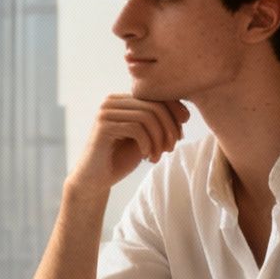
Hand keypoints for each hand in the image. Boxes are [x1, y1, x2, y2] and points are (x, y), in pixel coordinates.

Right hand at [70, 95, 191, 193]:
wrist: (94, 180)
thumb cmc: (120, 159)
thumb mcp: (146, 138)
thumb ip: (159, 124)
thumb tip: (185, 113)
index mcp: (123, 100)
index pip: (156, 97)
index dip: (174, 114)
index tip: (180, 136)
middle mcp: (112, 101)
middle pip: (154, 106)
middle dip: (169, 128)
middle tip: (171, 149)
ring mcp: (106, 112)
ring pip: (147, 116)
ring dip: (159, 139)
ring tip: (158, 156)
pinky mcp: (103, 126)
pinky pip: (136, 128)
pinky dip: (147, 144)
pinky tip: (146, 157)